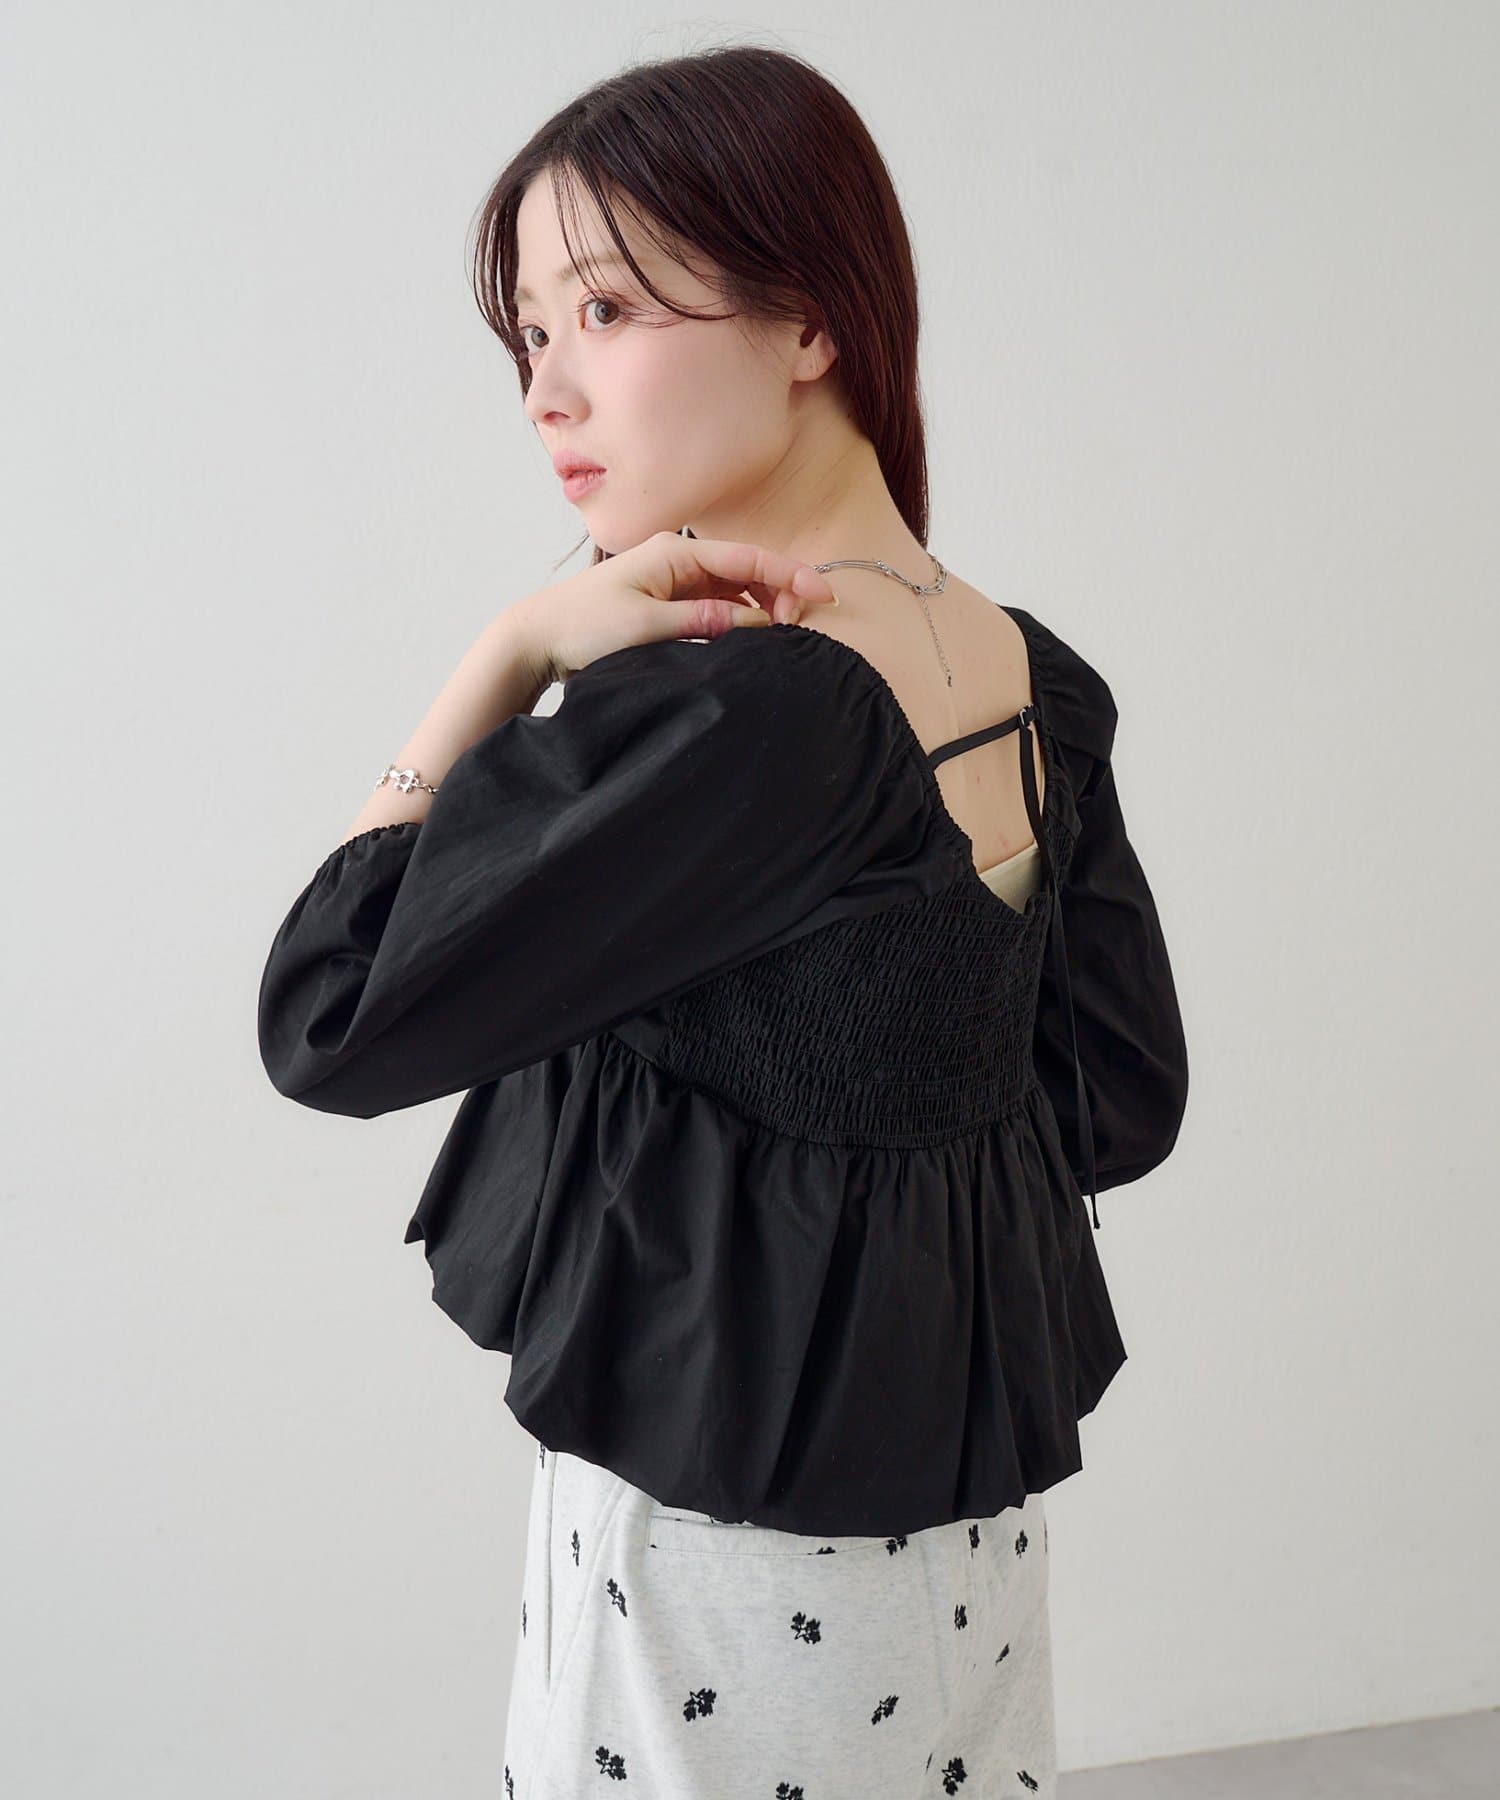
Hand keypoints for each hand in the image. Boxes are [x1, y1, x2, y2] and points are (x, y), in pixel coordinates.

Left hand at [511, 530, 839, 684]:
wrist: (538, 637)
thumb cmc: (582, 626)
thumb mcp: (645, 626)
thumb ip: (703, 621)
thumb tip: (754, 620)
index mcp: (674, 552)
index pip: (748, 558)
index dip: (791, 575)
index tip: (824, 596)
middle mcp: (678, 559)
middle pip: (748, 570)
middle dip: (781, 594)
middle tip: (800, 630)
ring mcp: (674, 580)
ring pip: (737, 589)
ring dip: (763, 608)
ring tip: (782, 638)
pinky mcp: (669, 602)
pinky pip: (718, 605)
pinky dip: (741, 619)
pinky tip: (753, 639)